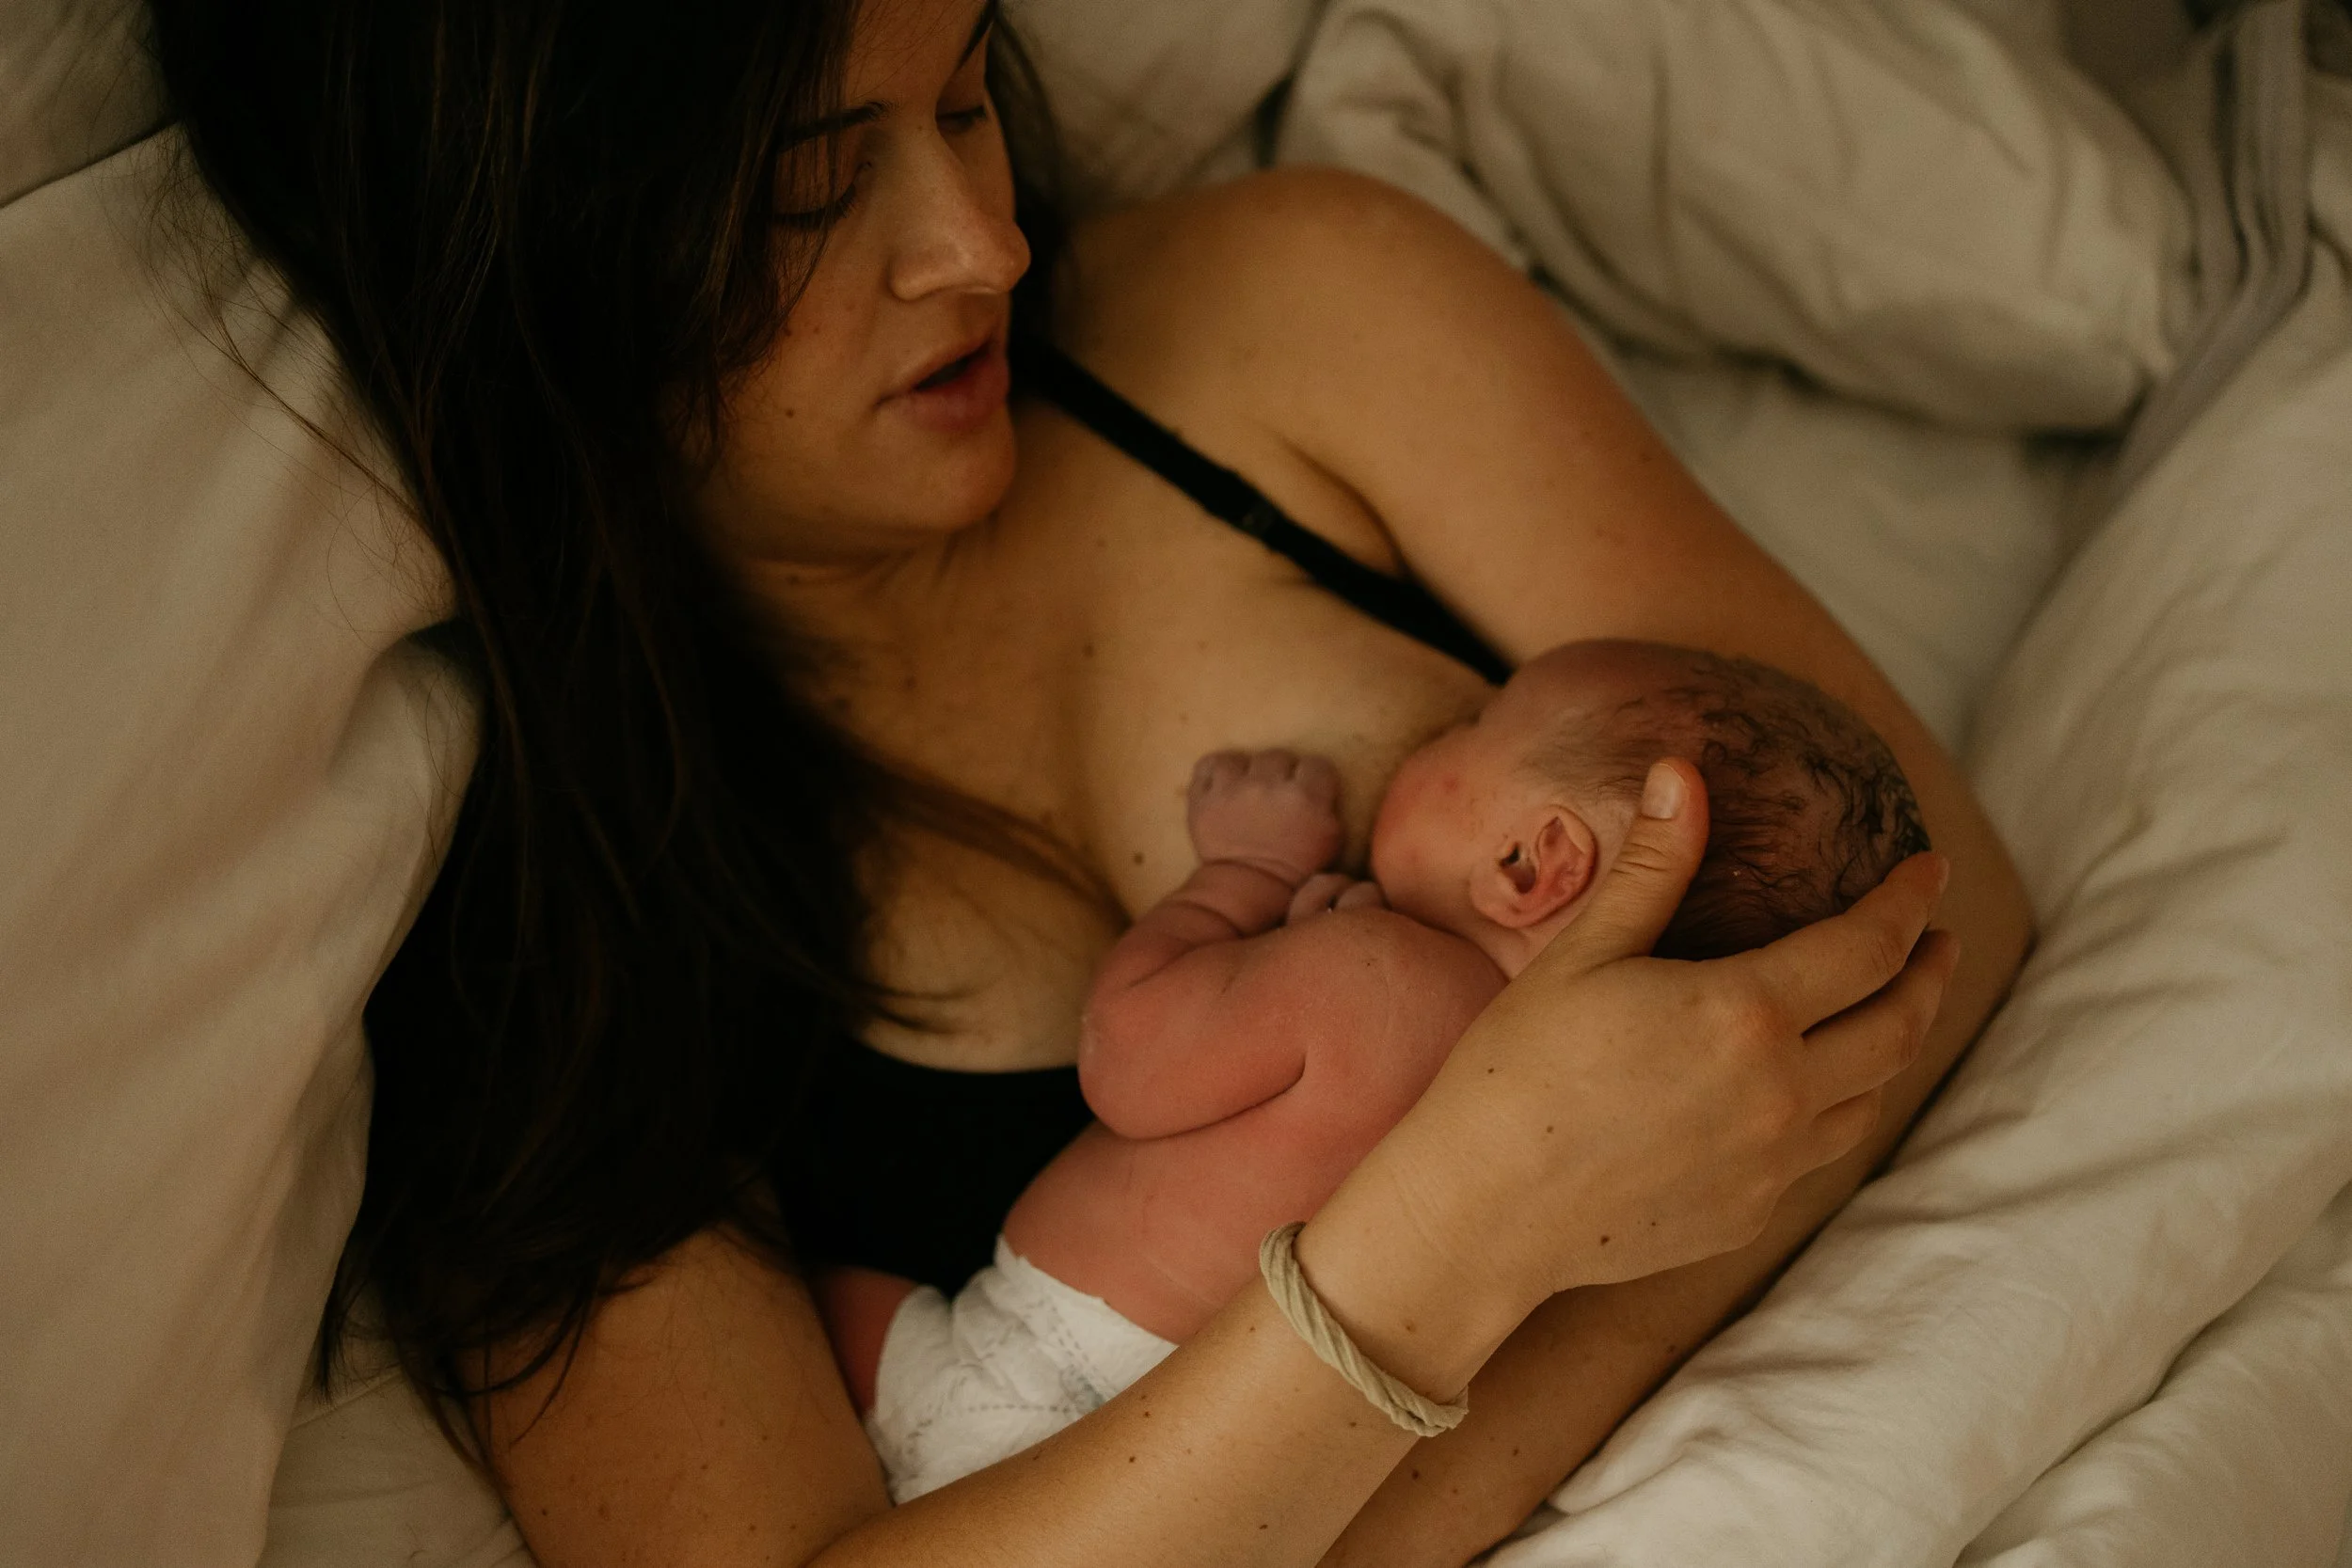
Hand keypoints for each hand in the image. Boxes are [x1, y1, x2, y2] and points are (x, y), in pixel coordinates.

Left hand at [1187, 749, 1345, 883]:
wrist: (1249, 890)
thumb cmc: (1296, 869)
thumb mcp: (1332, 839)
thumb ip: (1328, 806)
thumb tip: (1321, 787)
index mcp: (1305, 796)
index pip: (1317, 765)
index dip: (1313, 778)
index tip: (1308, 791)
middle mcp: (1268, 785)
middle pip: (1279, 757)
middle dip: (1280, 774)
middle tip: (1276, 795)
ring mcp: (1231, 790)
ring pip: (1241, 758)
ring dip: (1245, 771)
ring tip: (1246, 789)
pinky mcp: (1203, 798)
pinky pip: (1208, 765)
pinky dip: (1214, 773)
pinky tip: (1222, 784)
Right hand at [1299, 759, 1958, 1395]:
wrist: (1483, 1211)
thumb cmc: (1516, 1069)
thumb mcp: (1584, 955)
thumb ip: (1652, 867)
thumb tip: (1683, 772)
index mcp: (1746, 1015)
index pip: (1868, 946)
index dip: (1908, 901)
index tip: (1930, 870)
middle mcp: (1781, 1095)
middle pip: (1898, 1027)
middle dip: (1929, 975)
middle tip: (1939, 941)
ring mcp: (1771, 1166)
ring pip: (1871, 1098)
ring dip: (1892, 1046)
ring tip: (1885, 1012)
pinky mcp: (1748, 1214)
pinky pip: (1818, 1154)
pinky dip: (1835, 1108)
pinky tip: (1808, 1091)